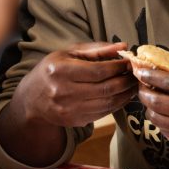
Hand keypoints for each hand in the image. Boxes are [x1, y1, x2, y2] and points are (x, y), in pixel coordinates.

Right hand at [16, 42, 136, 128]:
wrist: (32, 99)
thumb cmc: (52, 70)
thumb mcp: (68, 53)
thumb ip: (96, 49)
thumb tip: (123, 46)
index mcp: (60, 70)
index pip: (98, 71)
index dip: (118, 67)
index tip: (129, 63)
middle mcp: (63, 92)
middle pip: (105, 88)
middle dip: (125, 81)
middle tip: (135, 74)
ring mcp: (69, 109)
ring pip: (107, 103)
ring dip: (125, 94)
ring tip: (132, 85)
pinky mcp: (75, 121)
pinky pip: (103, 113)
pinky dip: (116, 105)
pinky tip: (121, 96)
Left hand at [134, 68, 168, 168]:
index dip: (151, 76)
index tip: (141, 72)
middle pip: (157, 101)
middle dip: (144, 93)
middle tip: (141, 89)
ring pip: (159, 119)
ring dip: (150, 110)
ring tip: (150, 105)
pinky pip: (168, 134)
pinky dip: (163, 126)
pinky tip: (164, 120)